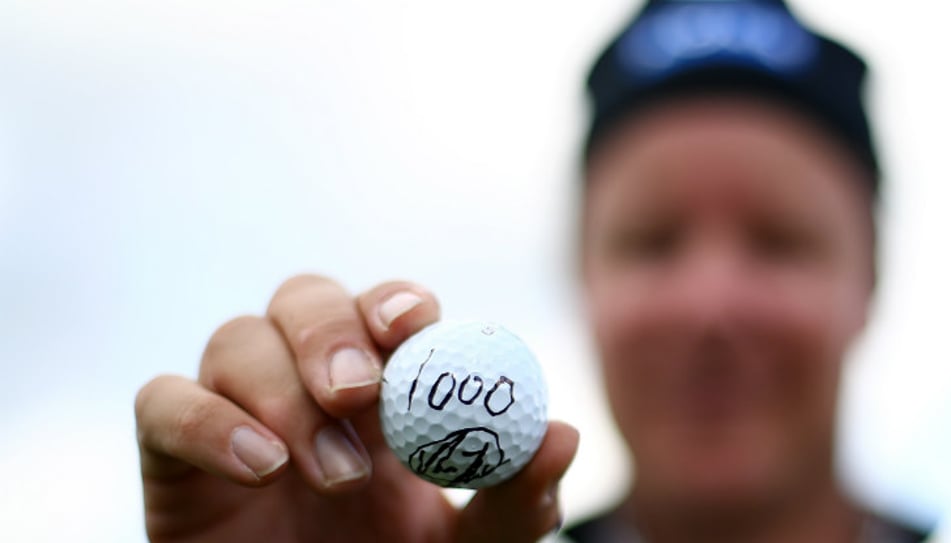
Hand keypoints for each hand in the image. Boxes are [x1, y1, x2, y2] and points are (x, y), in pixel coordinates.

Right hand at [134, 275, 578, 541]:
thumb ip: (515, 500)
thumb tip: (560, 436)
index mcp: (385, 391)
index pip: (386, 310)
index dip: (397, 301)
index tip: (414, 324)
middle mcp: (308, 385)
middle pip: (304, 297)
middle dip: (330, 331)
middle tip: (358, 390)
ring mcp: (238, 413)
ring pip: (236, 338)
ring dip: (283, 392)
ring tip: (333, 473)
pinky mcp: (174, 457)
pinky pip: (163, 401)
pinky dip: (205, 420)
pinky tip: (258, 465)